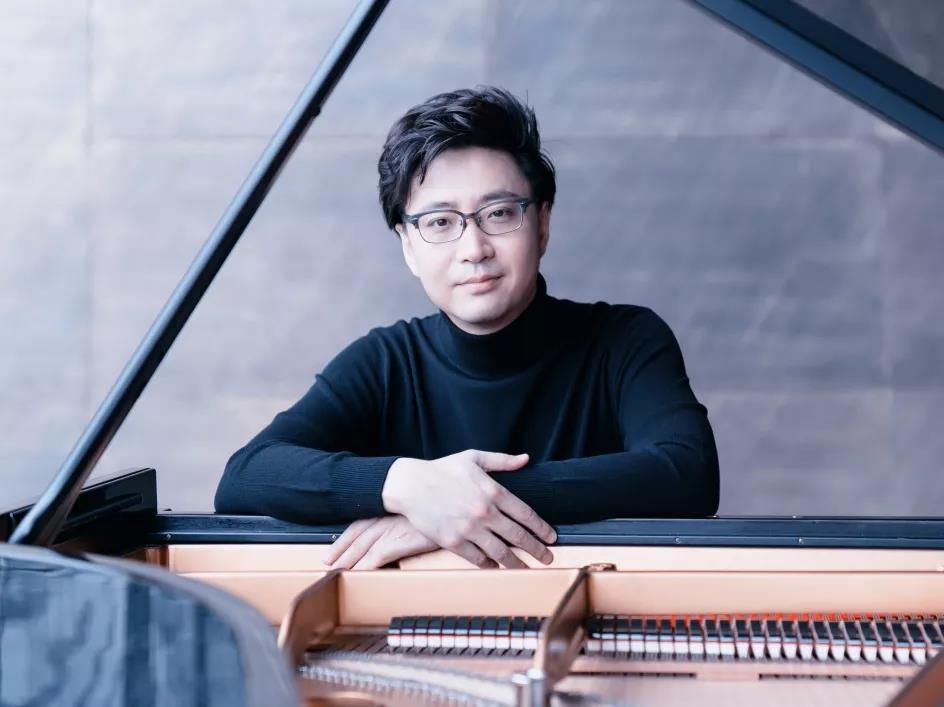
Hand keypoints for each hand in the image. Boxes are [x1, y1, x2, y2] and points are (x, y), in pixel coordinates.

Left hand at [324, 515, 438, 569]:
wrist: (451, 501)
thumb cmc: (438, 504)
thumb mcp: (418, 507)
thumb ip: (406, 515)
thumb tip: (404, 525)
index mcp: (386, 509)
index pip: (357, 526)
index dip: (343, 540)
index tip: (331, 551)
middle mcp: (383, 518)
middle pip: (355, 538)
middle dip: (340, 552)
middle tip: (327, 565)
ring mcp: (389, 530)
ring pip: (361, 550)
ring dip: (348, 563)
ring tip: (337, 575)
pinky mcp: (398, 541)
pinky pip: (375, 558)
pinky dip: (364, 568)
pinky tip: (358, 576)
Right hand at [381, 450, 556, 568]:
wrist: (410, 485)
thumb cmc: (442, 469)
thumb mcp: (474, 458)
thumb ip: (502, 461)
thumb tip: (525, 459)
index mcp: (493, 491)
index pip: (526, 514)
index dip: (541, 528)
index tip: (551, 536)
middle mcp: (485, 513)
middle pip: (518, 536)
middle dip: (537, 549)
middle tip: (548, 558)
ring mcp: (469, 530)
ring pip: (501, 552)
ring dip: (517, 563)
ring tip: (527, 569)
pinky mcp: (453, 542)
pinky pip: (477, 559)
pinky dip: (489, 565)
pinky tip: (496, 567)